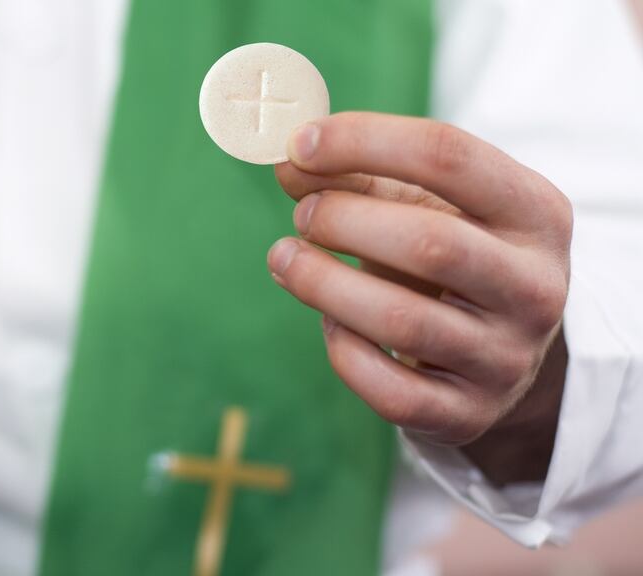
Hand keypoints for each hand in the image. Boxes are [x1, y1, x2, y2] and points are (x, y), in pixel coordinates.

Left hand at [268, 113, 571, 484]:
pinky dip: (343, 351)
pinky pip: (389, 390)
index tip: (299, 144)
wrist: (502, 356)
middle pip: (428, 242)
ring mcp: (505, 358)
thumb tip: (287, 162)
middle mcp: (534, 287)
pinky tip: (329, 322)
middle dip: (343, 221)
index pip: (449, 156)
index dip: (363, 142)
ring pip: (401, 322)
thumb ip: (358, 178)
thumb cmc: (452, 261)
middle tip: (302, 215)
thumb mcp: (426, 206)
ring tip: (284, 259)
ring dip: (322, 284)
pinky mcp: (467, 414)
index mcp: (535, 213)